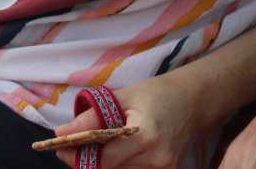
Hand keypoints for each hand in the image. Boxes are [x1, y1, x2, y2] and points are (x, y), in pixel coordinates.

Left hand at [49, 78, 199, 168]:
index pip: (102, 159)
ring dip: (105, 164)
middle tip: (74, 148)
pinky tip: (118, 153)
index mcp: (144, 136)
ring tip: (98, 147)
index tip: (60, 149)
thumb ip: (93, 116)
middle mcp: (156, 159)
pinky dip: (121, 166)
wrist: (194, 101)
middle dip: (89, 161)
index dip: (78, 157)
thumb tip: (62, 133)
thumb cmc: (158, 94)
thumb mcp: (124, 97)